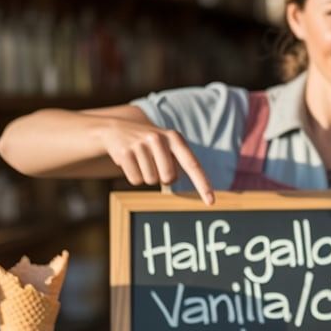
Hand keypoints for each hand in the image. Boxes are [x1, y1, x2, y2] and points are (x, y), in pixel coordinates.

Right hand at [96, 116, 214, 203]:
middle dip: (163, 178)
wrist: (118, 128)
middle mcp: (159, 139)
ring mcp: (140, 144)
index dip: (203, 184)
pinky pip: (135, 180)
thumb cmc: (151, 144)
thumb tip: (185, 186)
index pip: (193, 165)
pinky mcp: (125, 152)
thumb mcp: (168, 146)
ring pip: (151, 181)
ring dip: (147, 176)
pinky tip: (131, 162)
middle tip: (155, 164)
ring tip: (141, 160)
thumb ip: (180, 163)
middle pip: (169, 178)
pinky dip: (134, 176)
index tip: (211, 201)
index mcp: (175, 138)